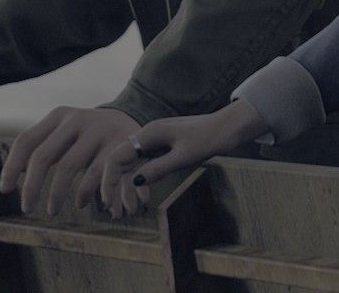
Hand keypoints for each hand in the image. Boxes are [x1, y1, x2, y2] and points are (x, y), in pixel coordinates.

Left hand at [0, 106, 139, 216]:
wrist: (131, 120)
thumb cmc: (88, 135)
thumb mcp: (67, 131)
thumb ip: (43, 147)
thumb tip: (9, 179)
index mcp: (59, 116)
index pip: (26, 141)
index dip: (12, 167)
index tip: (5, 190)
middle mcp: (77, 119)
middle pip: (43, 156)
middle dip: (31, 187)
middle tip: (27, 208)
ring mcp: (99, 130)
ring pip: (67, 167)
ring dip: (56, 194)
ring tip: (52, 210)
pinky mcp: (119, 143)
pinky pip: (94, 174)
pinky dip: (84, 192)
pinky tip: (81, 202)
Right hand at [96, 100, 266, 218]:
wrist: (231, 125)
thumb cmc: (211, 137)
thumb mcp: (186, 156)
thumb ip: (160, 167)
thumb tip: (136, 181)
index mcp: (150, 133)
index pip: (116, 157)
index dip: (109, 180)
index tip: (108, 202)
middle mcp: (149, 135)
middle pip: (120, 161)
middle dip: (113, 186)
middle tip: (112, 212)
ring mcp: (156, 140)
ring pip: (132, 164)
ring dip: (125, 186)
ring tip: (124, 210)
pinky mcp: (165, 146)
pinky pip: (145, 163)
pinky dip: (140, 180)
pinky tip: (139, 196)